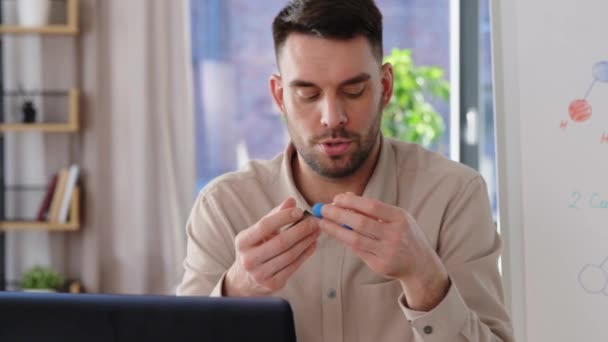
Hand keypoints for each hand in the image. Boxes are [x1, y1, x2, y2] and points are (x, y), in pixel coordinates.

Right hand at [224, 198, 319, 296]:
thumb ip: (274, 216)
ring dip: (306, 241)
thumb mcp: (259, 232)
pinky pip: (293, 266)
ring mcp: (260, 274)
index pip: (265, 226)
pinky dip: (305, 254)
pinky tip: (312, 244)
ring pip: (289, 255)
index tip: (299, 210)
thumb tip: (291, 201)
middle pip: (280, 242)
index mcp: (243, 242)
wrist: (244, 280)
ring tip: (316, 231)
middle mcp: (249, 259)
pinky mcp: (272, 284)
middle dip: (301, 230)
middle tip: (314, 222)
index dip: (284, 217)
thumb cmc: (255, 249)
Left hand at [319, 193, 449, 310]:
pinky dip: (345, 241)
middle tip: (322, 209)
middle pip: (360, 223)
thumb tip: (344, 197)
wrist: (420, 264)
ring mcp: (387, 252)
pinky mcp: (380, 265)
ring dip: (335, 230)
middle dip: (338, 214)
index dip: (351, 201)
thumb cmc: (404, 234)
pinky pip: (357, 251)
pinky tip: (335, 234)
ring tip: (322, 222)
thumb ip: (372, 208)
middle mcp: (395, 235)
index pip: (372, 206)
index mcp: (400, 218)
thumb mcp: (396, 217)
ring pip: (355, 239)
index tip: (335, 199)